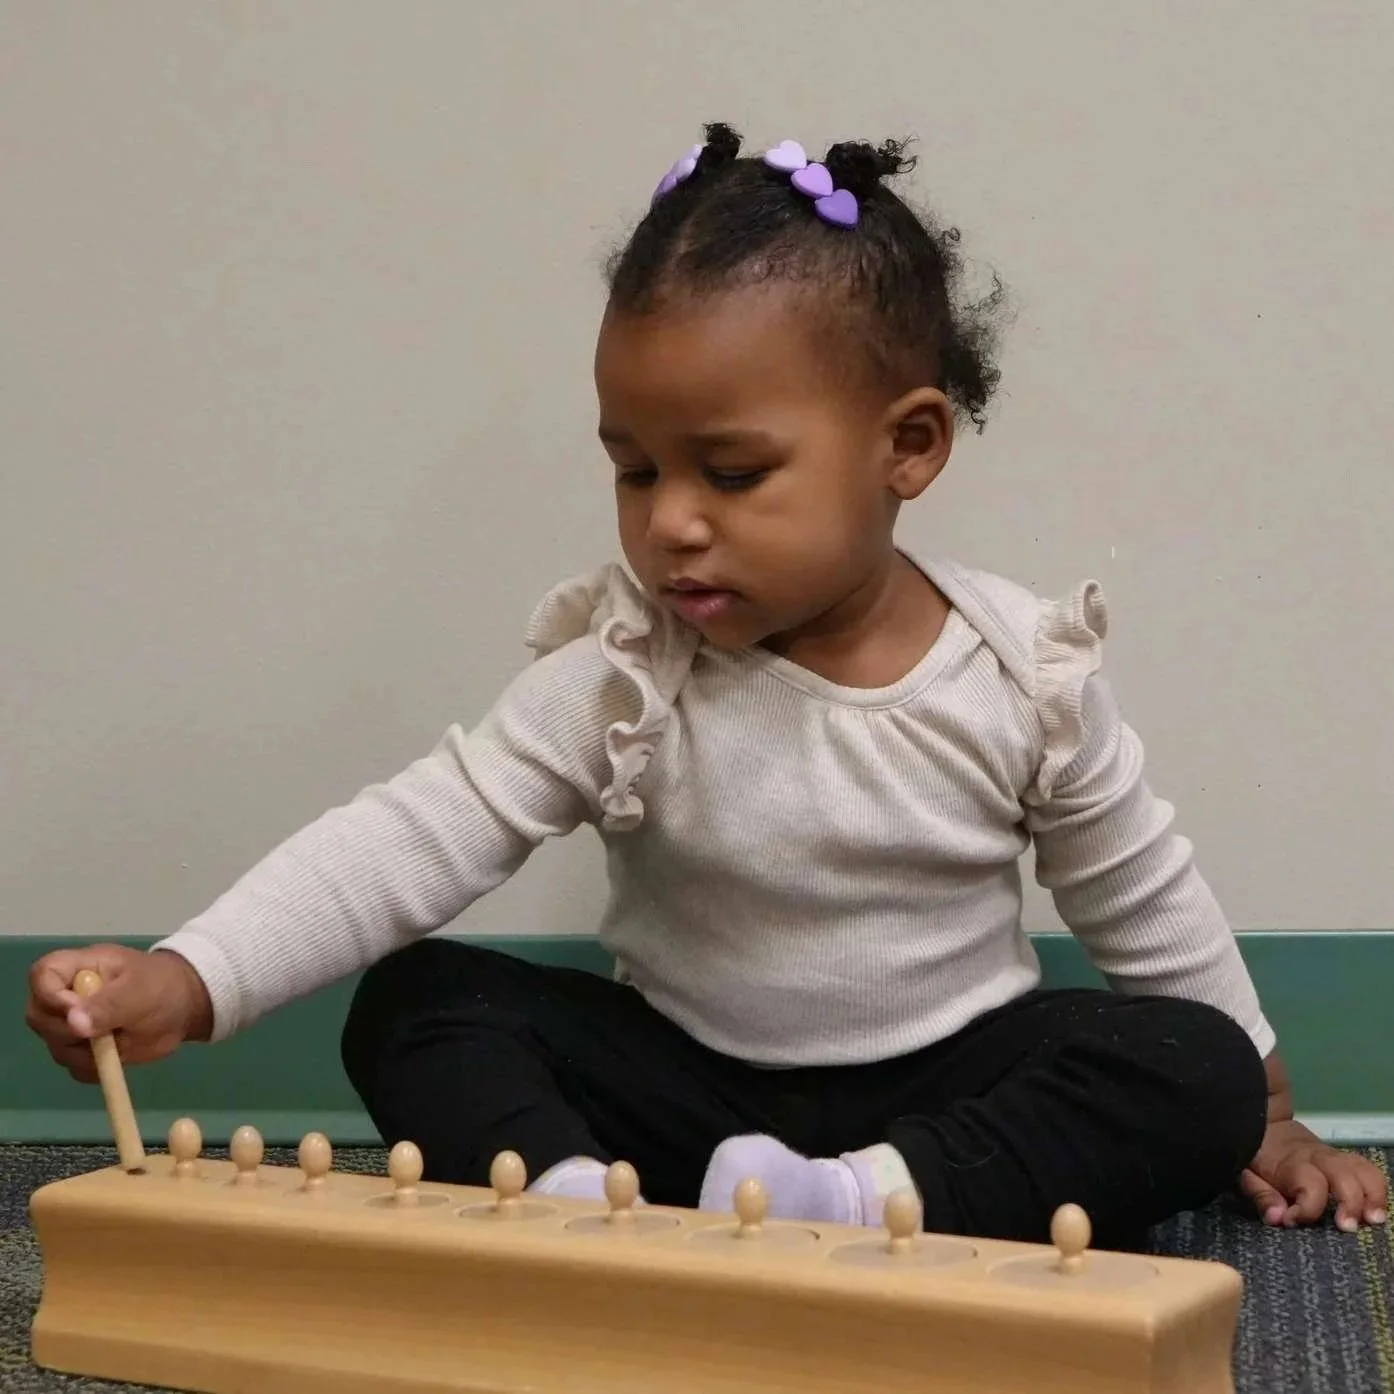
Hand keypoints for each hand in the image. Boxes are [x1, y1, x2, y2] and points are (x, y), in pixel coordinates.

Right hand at [26, 943, 212, 1081]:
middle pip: (39, 1015)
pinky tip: (119, 1054)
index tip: (73, 1010)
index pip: (42, 974)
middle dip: (68, 1030)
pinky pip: (76, 1067)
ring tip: (120, 1038)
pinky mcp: (83, 1051)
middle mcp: (67, 996)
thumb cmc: (161, 986)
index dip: (48, 994)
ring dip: (85, 1052)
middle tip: (104, 1031)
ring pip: (55, 1046)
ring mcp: (73, 1025)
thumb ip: (108, 1004)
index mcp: (79, 967)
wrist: (183, 1008)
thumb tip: (74, 1021)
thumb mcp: (140, 991)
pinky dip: (96, 1067)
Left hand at [1240, 1117, 1388, 1231]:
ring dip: (1374, 1196)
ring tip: (1373, 1220)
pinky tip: (1376, 1209)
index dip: (1306, 1209)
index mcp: (1292, 1163)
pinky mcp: (1344, 1159)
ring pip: (1363, 1169)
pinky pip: (1368, 1168)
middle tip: (1348, 1227)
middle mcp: (1318, 1158)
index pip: (1310, 1185)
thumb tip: (1278, 1218)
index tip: (1292, 1220)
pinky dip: (1377, 1188)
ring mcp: (1334, 1156)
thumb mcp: (1247, 1174)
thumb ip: (1261, 1196)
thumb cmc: (1257, 1155)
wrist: (1265, 1124)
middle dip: (1351, 1203)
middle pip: (1344, 1175)